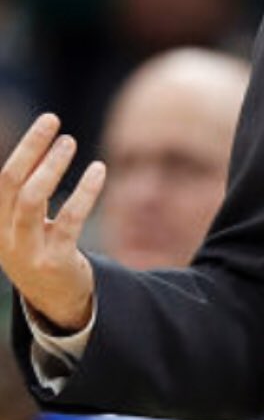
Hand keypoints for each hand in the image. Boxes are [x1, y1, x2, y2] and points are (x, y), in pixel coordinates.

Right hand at [0, 113, 104, 331]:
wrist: (56, 299)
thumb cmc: (42, 248)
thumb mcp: (26, 221)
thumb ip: (28, 191)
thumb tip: (43, 148)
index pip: (2, 179)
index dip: (24, 148)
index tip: (48, 121)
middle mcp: (3, 236)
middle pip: (10, 183)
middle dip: (30, 148)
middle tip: (55, 122)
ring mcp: (26, 250)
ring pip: (32, 200)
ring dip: (52, 167)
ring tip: (70, 142)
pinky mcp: (53, 262)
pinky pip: (69, 220)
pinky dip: (84, 191)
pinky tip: (99, 170)